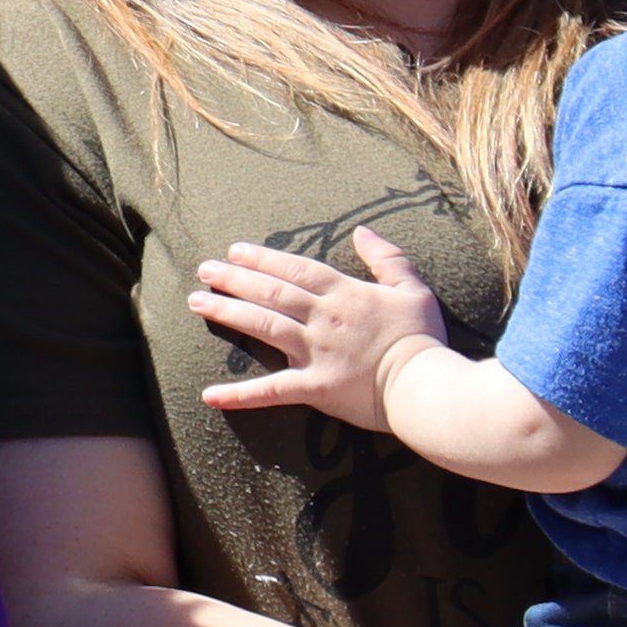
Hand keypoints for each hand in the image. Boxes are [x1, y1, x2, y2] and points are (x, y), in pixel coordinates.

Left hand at [190, 229, 446, 432]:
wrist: (429, 387)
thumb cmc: (423, 339)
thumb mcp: (413, 290)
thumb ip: (388, 258)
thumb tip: (362, 231)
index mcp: (346, 294)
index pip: (296, 269)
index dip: (263, 258)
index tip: (234, 251)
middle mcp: (324, 318)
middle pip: (271, 291)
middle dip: (234, 278)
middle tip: (204, 270)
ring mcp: (317, 352)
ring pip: (263, 325)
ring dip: (227, 312)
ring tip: (197, 302)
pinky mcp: (315, 388)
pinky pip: (271, 391)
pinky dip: (239, 394)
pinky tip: (209, 395)